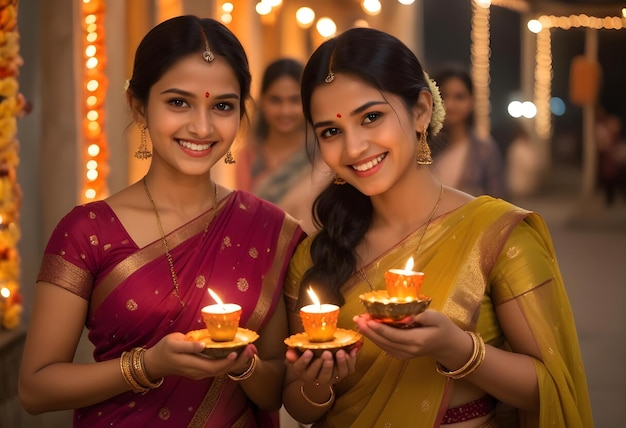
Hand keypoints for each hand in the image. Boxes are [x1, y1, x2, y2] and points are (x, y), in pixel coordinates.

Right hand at [143, 332, 257, 379]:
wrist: (156, 362)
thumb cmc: (164, 349)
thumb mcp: (173, 343)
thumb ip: (188, 345)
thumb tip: (203, 345)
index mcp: (191, 365)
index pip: (213, 366)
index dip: (227, 361)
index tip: (237, 352)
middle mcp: (198, 372)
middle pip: (221, 371)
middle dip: (237, 362)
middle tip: (250, 349)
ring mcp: (200, 373)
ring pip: (221, 371)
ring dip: (236, 362)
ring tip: (248, 351)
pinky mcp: (201, 370)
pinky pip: (218, 368)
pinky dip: (229, 362)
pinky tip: (237, 353)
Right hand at [285, 345, 358, 388]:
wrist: (320, 368)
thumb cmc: (309, 358)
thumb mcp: (299, 355)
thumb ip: (294, 353)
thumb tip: (289, 352)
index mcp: (304, 372)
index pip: (301, 368)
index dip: (305, 361)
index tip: (309, 352)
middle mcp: (317, 378)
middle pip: (322, 375)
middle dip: (325, 365)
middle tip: (327, 353)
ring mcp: (331, 378)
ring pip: (337, 375)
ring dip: (340, 363)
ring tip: (340, 352)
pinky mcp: (343, 375)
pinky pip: (348, 370)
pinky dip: (351, 361)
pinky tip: (351, 351)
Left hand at [353, 309, 465, 359]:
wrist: (448, 344)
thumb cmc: (443, 327)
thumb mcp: (437, 317)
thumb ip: (422, 316)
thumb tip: (405, 315)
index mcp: (418, 341)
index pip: (394, 335)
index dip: (379, 328)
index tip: (367, 319)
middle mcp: (409, 350)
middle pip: (385, 341)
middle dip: (369, 330)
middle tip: (357, 318)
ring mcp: (404, 354)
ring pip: (383, 345)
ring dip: (370, 335)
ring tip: (359, 322)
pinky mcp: (401, 355)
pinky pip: (385, 347)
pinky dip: (375, 339)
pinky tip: (368, 330)